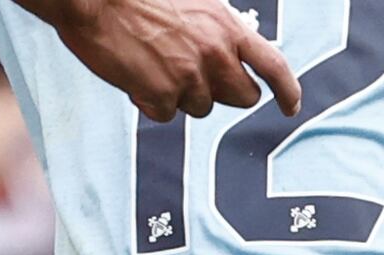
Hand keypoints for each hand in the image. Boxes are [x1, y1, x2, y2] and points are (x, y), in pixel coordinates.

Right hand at [38, 0, 302, 121]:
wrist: (92, 0)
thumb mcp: (193, 5)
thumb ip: (218, 32)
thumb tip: (233, 56)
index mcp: (227, 27)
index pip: (275, 66)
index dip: (288, 91)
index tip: (291, 106)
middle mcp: (215, 54)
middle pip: (243, 98)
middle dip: (226, 94)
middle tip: (199, 79)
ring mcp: (190, 77)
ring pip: (202, 107)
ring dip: (182, 94)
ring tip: (154, 63)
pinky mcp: (162, 96)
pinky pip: (167, 113)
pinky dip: (152, 101)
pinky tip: (135, 74)